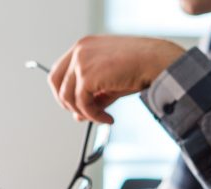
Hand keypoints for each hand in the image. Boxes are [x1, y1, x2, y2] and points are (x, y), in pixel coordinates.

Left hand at [48, 35, 184, 122]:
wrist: (155, 62)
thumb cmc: (138, 67)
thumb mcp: (109, 82)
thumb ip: (92, 96)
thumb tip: (77, 116)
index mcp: (83, 47)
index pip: (59, 70)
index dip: (63, 91)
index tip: (73, 105)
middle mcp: (79, 51)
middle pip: (55, 82)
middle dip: (66, 103)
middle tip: (81, 116)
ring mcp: (81, 62)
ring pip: (67, 97)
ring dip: (84, 113)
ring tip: (102, 118)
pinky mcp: (86, 76)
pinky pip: (82, 105)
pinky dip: (94, 116)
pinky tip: (107, 119)